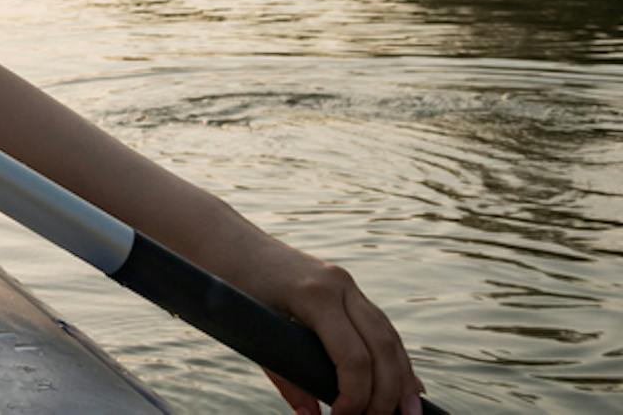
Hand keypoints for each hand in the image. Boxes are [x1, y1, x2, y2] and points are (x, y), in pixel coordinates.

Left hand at [246, 240, 423, 414]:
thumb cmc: (232, 286)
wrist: (229, 242)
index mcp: (314, 295)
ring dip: (403, 379)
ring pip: (388, 336)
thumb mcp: (251, 331)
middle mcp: (339, 285)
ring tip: (410, 414)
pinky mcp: (347, 288)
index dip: (355, 395)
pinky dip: (395, 358)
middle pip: (381, 347)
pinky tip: (409, 385)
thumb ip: (283, 376)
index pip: (352, 356)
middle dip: (388, 393)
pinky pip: (380, 327)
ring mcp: (347, 284)